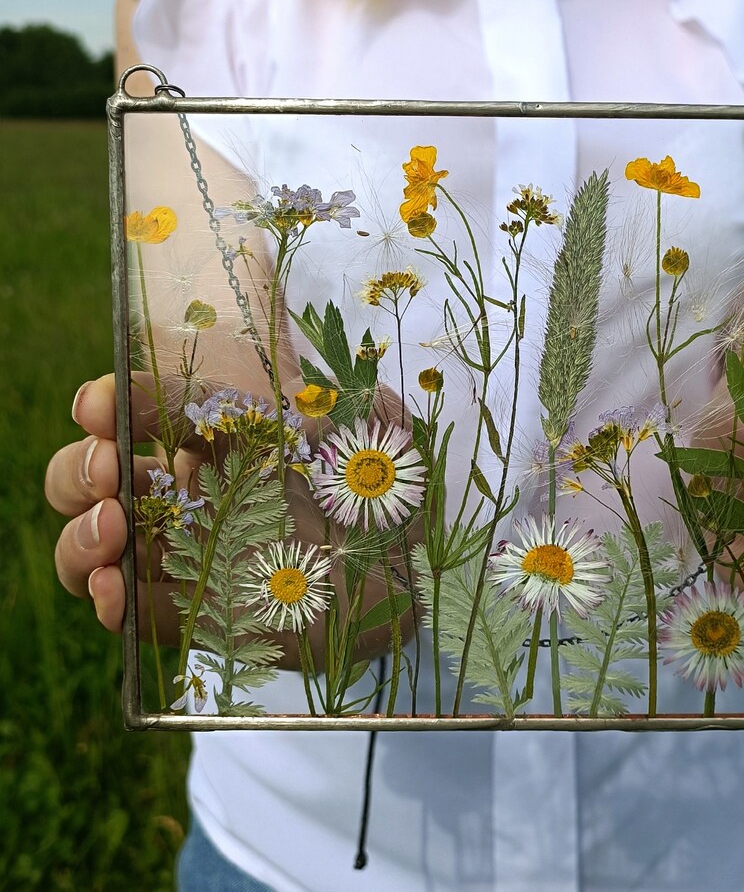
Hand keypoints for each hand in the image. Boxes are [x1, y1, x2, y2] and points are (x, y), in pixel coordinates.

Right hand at [46, 373, 416, 654]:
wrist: (424, 562)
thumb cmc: (384, 479)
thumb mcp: (351, 419)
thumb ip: (299, 393)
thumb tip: (243, 367)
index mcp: (217, 433)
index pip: (141, 410)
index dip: (109, 402)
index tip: (100, 404)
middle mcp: (189, 490)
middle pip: (94, 477)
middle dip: (80, 469)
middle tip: (110, 469)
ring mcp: (188, 554)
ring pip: (94, 546)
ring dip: (81, 535)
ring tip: (112, 528)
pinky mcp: (204, 615)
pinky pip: (137, 614)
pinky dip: (112, 603)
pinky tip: (115, 590)